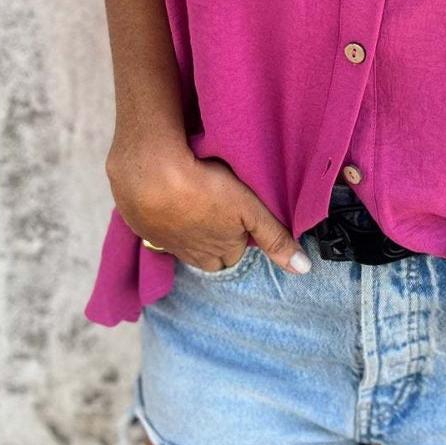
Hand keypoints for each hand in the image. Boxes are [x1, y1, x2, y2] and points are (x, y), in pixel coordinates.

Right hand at [105, 139, 310, 273]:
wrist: (152, 175)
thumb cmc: (207, 188)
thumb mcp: (251, 210)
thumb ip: (275, 238)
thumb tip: (304, 270)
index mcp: (219, 251)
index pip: (233, 255)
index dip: (239, 237)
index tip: (241, 217)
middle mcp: (191, 253)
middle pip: (207, 255)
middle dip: (215, 240)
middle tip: (220, 211)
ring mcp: (163, 240)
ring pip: (181, 243)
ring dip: (188, 228)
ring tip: (195, 204)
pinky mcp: (141, 224)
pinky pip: (155, 227)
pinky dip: (163, 216)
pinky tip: (167, 198)